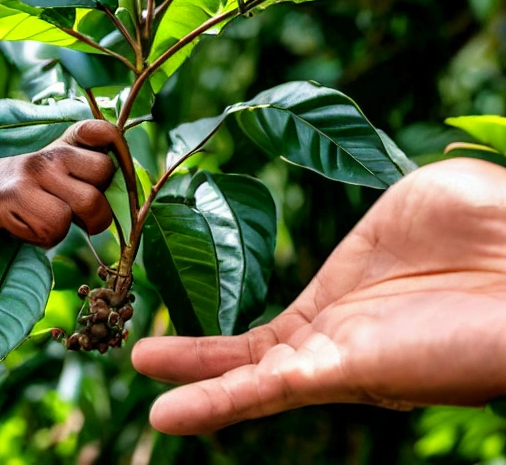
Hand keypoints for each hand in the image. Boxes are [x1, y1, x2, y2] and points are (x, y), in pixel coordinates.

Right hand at [0, 119, 117, 246]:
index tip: (109, 174)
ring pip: (88, 203)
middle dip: (99, 202)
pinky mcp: (17, 195)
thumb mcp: (62, 174)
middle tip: (76, 211)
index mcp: (67, 143)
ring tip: (52, 220)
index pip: (104, 131)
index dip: (119, 148)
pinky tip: (32, 226)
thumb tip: (128, 191)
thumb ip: (91, 173)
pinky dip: (48, 237)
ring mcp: (35, 171)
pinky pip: (57, 226)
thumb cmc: (33, 192)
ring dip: (75, 224)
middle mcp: (53, 152)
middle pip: (104, 172)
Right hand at [132, 158, 505, 434]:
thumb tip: (373, 222)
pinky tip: (167, 413)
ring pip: (254, 378)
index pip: (279, 322)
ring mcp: (341, 354)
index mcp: (351, 294)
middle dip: (200, 359)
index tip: (196, 324)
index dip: (237, 330)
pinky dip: (217, 402)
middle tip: (147, 355)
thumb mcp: (418, 204)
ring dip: (198, 385)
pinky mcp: (348, 371)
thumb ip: (382, 221)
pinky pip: (270, 389)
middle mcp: (341, 333)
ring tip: (148, 383)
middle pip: (256, 355)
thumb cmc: (489, 221)